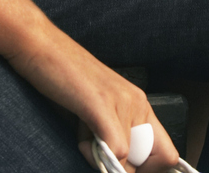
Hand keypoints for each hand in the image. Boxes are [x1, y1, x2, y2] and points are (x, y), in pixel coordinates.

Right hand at [7, 28, 176, 170]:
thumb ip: (111, 137)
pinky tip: (82, 141)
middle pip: (158, 159)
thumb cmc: (63, 82)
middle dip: (128, 168)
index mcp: (139, 105)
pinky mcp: (103, 104)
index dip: (147, 170)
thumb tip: (119, 168)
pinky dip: (100, 158)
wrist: (41, 47)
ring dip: (104, 161)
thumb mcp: (96, 113)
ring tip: (84, 138)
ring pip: (130, 158)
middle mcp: (137, 103)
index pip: (167, 154)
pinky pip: (117, 150)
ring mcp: (123, 102)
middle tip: (100, 152)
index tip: (123, 169)